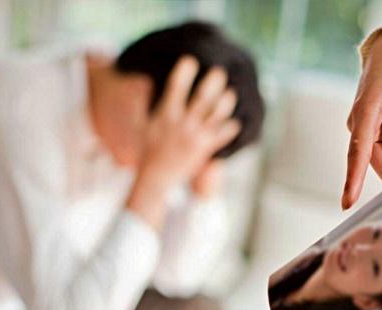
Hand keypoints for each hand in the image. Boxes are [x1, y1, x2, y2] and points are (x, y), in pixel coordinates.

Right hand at [127, 56, 238, 228]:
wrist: (156, 176)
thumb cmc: (148, 148)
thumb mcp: (144, 124)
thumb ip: (144, 103)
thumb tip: (145, 81)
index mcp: (166, 115)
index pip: (176, 88)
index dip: (184, 72)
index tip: (190, 60)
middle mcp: (182, 124)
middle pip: (202, 99)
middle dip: (212, 84)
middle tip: (219, 71)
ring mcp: (195, 136)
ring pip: (215, 116)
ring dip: (225, 103)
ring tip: (231, 93)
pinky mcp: (204, 149)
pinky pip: (221, 136)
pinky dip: (230, 128)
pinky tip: (236, 122)